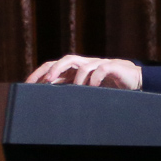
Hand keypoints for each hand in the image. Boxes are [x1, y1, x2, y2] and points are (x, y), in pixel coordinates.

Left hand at [26, 54, 141, 89]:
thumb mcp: (86, 90)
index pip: (53, 67)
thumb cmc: (108, 86)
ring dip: (75, 76)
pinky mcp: (112, 66)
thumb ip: (70, 90)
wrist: (133, 79)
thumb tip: (48, 99)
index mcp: (75, 70)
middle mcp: (84, 65)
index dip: (39, 73)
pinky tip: (94, 86)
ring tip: (74, 88)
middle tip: (45, 82)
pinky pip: (101, 68)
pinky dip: (96, 77)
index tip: (27, 84)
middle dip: (53, 69)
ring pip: (81, 64)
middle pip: (64, 61)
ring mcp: (97, 64)